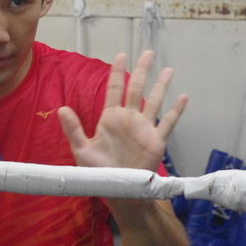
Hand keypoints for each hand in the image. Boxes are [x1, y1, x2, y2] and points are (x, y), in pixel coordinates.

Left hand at [58, 50, 187, 171]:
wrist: (119, 192)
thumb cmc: (98, 173)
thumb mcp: (82, 150)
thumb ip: (73, 129)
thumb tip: (61, 108)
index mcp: (110, 118)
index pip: (115, 89)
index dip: (117, 72)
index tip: (121, 55)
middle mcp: (128, 119)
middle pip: (137, 89)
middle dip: (142, 70)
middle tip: (148, 52)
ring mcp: (144, 128)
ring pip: (154, 101)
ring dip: (161, 85)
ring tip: (168, 69)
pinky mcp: (156, 141)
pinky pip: (167, 122)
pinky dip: (176, 110)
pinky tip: (184, 97)